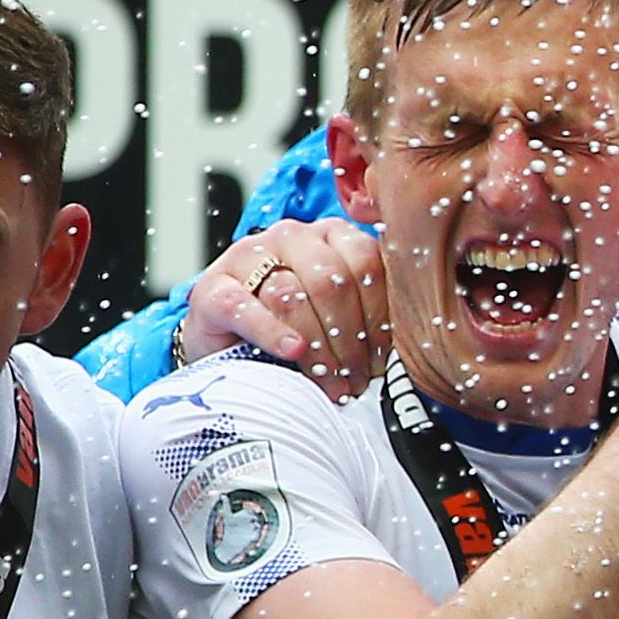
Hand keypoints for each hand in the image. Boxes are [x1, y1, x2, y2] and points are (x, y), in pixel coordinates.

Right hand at [178, 220, 391, 395]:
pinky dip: (272, 333)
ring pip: (291, 295)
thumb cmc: (296, 327)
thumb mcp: (341, 314)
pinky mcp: (212, 286)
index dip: (380, 316)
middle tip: (358, 379)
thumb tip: (407, 349)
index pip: (368, 264)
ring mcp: (247, 256)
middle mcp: (293, 237)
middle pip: (332, 282)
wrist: (230, 341)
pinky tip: (294, 352)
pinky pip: (245, 307)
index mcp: (333, 236)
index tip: (385, 358)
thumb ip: (370, 315)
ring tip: (332, 381)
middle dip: (350, 338)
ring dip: (318, 346)